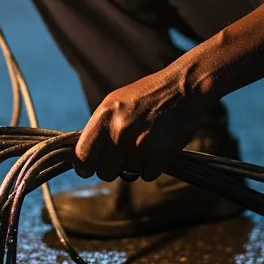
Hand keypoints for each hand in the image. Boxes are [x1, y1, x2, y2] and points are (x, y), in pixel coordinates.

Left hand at [73, 66, 203, 182]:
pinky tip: (158, 147)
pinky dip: (153, 166)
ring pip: (128, 174)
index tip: (89, 168)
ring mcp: (141, 142)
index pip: (81, 157)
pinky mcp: (161, 152)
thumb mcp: (114, 104)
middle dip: (114, 168)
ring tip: (146, 141)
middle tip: (125, 153)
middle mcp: (119, 130)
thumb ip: (98, 130)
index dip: (84, 167)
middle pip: (105, 173)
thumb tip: (80, 159)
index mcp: (104, 116)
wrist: (183, 88)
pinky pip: (148, 175)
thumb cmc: (146, 97)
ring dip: (136, 165)